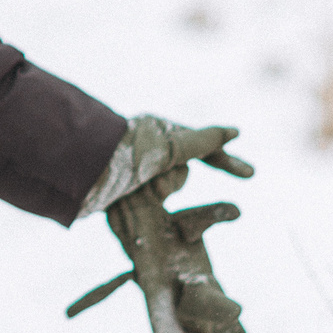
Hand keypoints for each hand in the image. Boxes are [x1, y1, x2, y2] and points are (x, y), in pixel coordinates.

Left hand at [82, 114, 253, 214]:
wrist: (81, 170)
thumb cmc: (126, 152)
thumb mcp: (170, 146)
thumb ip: (204, 141)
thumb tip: (235, 131)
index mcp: (159, 131)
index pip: (202, 145)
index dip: (226, 159)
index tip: (251, 174)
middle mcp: (148, 148)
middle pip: (181, 171)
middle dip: (172, 179)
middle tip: (151, 184)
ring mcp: (135, 170)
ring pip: (167, 186)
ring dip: (157, 189)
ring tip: (136, 188)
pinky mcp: (123, 190)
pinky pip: (148, 200)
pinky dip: (148, 202)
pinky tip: (134, 201)